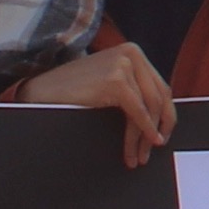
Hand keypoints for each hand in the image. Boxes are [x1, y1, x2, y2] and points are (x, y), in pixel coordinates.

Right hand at [20, 42, 176, 166]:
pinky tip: (142, 144)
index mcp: (133, 52)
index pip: (160, 87)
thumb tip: (161, 118)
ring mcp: (124, 64)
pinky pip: (137, 111)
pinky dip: (142, 130)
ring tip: (140, 155)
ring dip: (145, 135)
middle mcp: (132, 54)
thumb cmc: (74, 92)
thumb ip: (134, 90)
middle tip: (155, 148)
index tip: (163, 134)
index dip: (166, 114)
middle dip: (159, 126)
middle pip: (159, 97)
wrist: (42, 92)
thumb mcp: (110, 84)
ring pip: (150, 107)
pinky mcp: (116, 80)